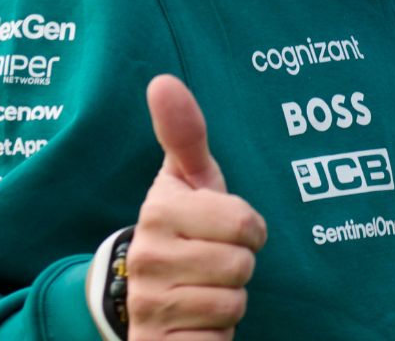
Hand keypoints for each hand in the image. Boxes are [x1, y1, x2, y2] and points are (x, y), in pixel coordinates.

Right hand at [125, 74, 266, 339]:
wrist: (147, 302)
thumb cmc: (184, 231)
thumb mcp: (188, 181)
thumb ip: (185, 134)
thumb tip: (162, 80)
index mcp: (159, 212)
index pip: (244, 222)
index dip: (248, 228)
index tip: (226, 229)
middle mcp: (146, 257)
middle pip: (242, 264)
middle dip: (240, 266)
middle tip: (215, 262)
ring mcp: (148, 304)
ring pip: (232, 302)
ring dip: (229, 301)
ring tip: (205, 290)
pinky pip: (218, 337)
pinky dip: (217, 332)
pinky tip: (196, 321)